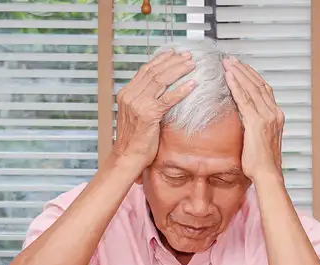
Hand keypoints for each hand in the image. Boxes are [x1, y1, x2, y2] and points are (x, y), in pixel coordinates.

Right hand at [112, 50, 196, 172]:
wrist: (128, 156)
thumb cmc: (135, 139)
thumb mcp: (136, 114)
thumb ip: (144, 100)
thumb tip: (160, 90)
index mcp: (127, 93)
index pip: (145, 70)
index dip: (161, 60)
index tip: (174, 53)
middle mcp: (130, 95)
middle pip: (154, 72)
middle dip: (173, 62)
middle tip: (188, 56)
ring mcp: (138, 104)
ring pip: (161, 81)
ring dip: (179, 70)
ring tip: (192, 64)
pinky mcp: (148, 115)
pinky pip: (168, 99)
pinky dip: (181, 90)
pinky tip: (192, 84)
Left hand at [223, 56, 283, 181]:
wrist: (267, 174)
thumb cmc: (261, 163)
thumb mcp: (259, 139)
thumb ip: (254, 125)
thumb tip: (243, 119)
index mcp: (276, 116)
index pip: (264, 89)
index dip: (252, 76)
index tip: (241, 67)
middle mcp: (274, 113)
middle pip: (259, 84)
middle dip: (244, 70)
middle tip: (231, 59)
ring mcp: (267, 117)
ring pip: (252, 88)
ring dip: (239, 73)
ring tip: (227, 63)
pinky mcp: (257, 123)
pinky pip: (244, 99)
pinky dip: (236, 86)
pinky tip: (228, 77)